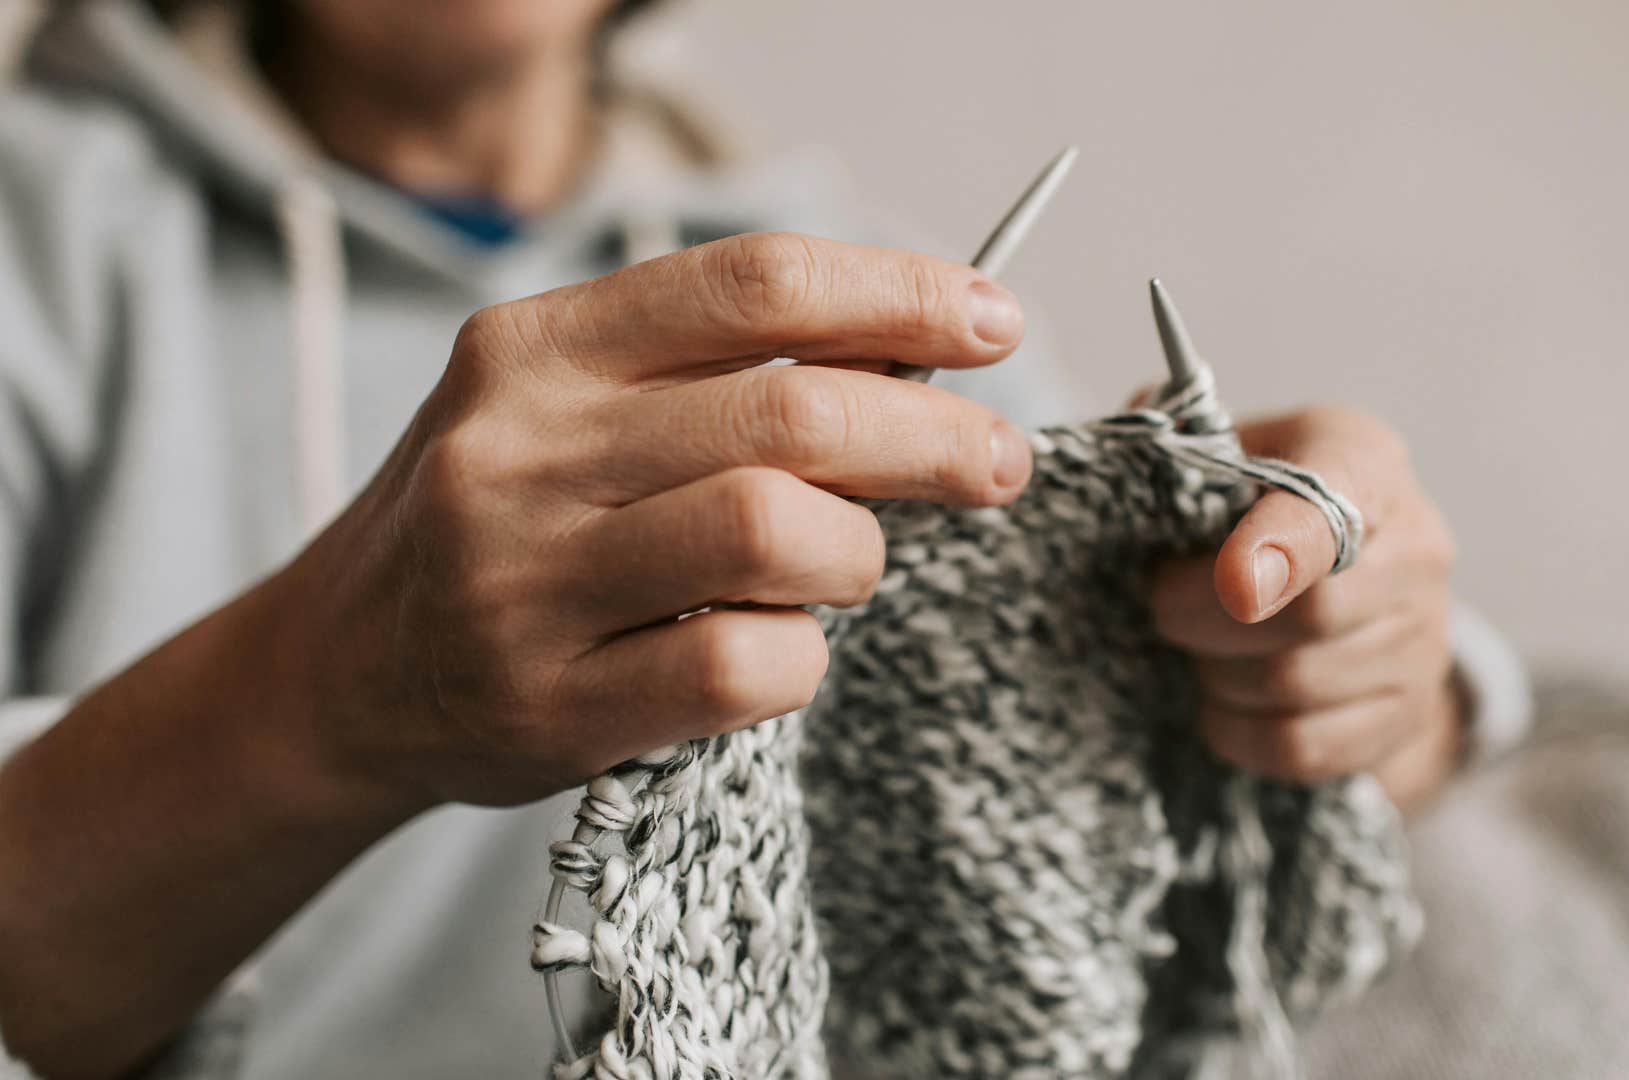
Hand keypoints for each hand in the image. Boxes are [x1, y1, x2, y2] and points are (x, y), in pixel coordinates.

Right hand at [279, 232, 1032, 810]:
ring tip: (850, 564)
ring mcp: (527, 584)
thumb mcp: (567, 405)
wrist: (339, 672)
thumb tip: (920, 350)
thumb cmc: (502, 518)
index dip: (898, 294)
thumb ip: (713, 372)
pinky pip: (744, 667)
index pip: (753, 283)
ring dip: (859, 552)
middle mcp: (522, 451)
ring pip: (776, 533)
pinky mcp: (551, 708)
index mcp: (537, 347)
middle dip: (935, 434)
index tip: (991, 319)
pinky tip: (787, 648)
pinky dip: (805, 657)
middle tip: (999, 462)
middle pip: (793, 414)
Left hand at [1149, 408, 1462, 811]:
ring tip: (1199, 649)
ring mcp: (1422, 639)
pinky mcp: (1405, 716)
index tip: (1233, 585)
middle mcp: (1414, 547)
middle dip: (1207, 619)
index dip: (1281, 548)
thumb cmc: (1267, 512)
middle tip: (1161, 607)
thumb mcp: (1235, 451)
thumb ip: (1180, 438)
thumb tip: (1132, 438)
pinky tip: (1220, 703)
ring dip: (1219, 675)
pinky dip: (1239, 732)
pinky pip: (1303, 746)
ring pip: (1298, 685)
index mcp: (1361, 461)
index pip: (1334, 508)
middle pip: (1312, 613)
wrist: (1363, 600)